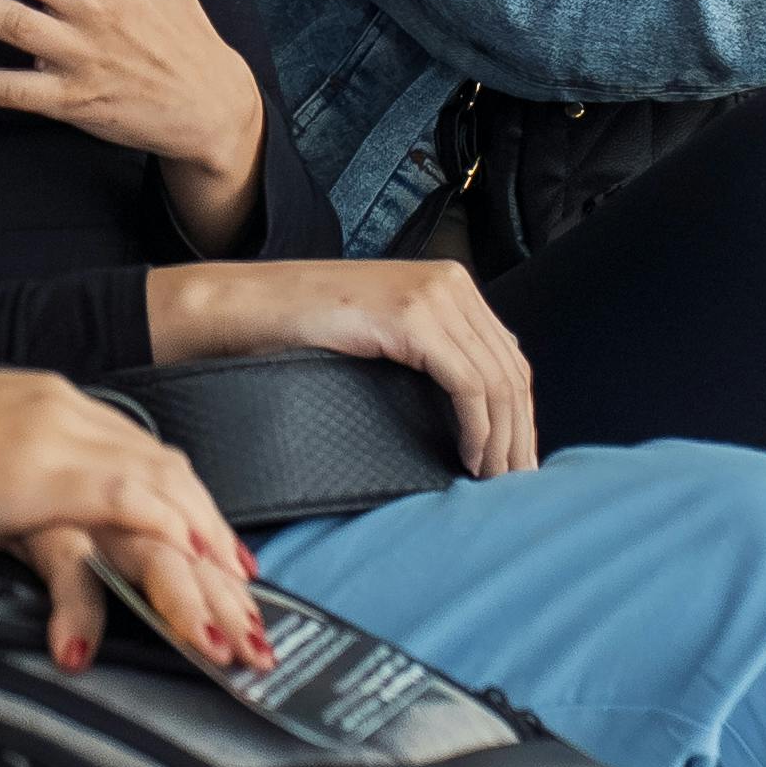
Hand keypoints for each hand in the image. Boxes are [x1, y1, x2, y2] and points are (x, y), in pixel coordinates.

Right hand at [0, 370, 269, 675]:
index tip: (222, 557)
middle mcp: (64, 410)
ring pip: (160, 491)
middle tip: (249, 602)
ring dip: (203, 558)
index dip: (193, 507)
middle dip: (216, 541)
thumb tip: (48, 518)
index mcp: (50, 401)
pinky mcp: (31, 473)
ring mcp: (52, 436)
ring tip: (228, 616)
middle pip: (168, 474)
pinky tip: (183, 583)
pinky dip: (162, 544)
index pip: (146, 452)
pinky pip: (121, 505)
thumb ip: (19, 471)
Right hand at [148, 259, 538, 480]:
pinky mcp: (412, 318)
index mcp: (449, 282)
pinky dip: (477, 427)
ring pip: (496, 380)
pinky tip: (471, 457)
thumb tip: (474, 410)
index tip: (516, 459)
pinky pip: (468, 383)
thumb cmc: (300, 329)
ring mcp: (433, 296)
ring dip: (502, 439)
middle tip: (517, 483)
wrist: (246, 307)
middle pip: (511, 369)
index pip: (507, 355)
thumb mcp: (381, 334)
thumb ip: (428, 352)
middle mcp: (451, 282)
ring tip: (495, 481)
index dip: (520, 413)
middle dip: (519, 432)